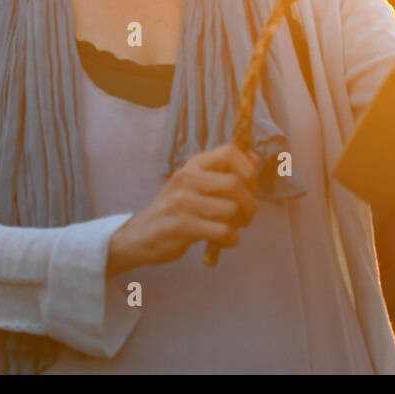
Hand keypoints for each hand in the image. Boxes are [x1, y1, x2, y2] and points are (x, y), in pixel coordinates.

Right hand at [107, 144, 259, 276]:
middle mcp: (187, 178)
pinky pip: (222, 231)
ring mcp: (183, 201)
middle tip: (246, 216)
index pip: (230, 152)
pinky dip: (230, 239)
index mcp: (193, 165)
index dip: (248, 169)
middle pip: (235, 183)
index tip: (249, 187)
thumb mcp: (195, 184)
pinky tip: (224, 241)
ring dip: (240, 224)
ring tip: (232, 229)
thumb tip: (254, 158)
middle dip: (249, 203)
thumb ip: (223, 172)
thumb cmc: (175, 209)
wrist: (140, 235)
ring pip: (231, 209)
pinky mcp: (182, 226)